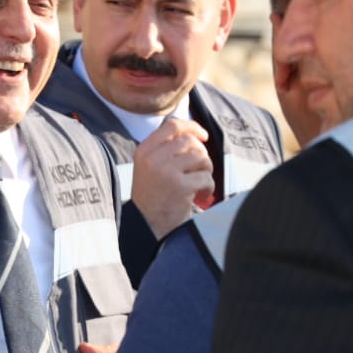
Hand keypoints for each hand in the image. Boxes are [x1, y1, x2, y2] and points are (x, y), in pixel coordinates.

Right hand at [130, 117, 214, 237]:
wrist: (147, 226)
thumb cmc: (153, 196)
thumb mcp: (149, 166)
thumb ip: (165, 148)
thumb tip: (192, 131)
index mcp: (144, 151)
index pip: (172, 126)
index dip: (192, 127)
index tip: (203, 136)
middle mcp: (153, 159)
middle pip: (190, 141)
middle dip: (201, 155)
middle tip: (200, 170)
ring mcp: (166, 172)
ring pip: (201, 157)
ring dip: (206, 171)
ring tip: (200, 183)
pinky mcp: (180, 187)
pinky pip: (206, 177)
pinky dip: (208, 187)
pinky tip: (201, 196)